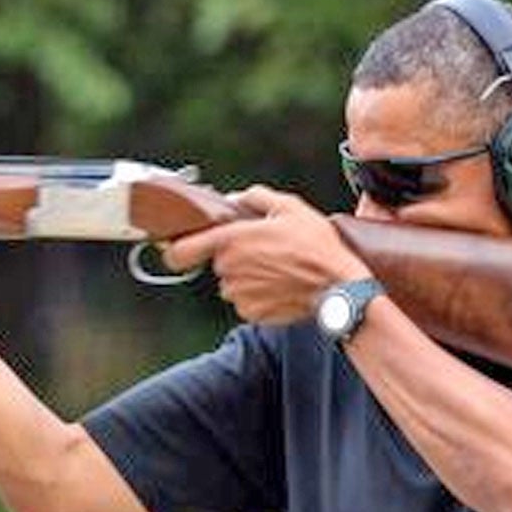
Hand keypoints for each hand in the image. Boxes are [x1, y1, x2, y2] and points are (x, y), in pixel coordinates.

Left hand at [160, 185, 370, 324]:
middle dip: (235, 257)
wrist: (338, 287)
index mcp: (230, 241)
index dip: (174, 250)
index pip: (179, 251)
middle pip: (217, 263)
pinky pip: (246, 302)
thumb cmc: (316, 246)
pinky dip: (259, 295)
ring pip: (232, 283)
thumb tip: (234, 199)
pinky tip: (281, 286)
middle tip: (264, 250)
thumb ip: (255, 197)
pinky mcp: (251, 313)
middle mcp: (228, 270)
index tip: (177, 248)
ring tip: (278, 268)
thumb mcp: (289, 207)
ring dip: (248, 277)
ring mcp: (238, 294)